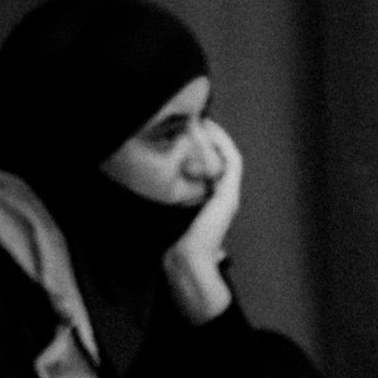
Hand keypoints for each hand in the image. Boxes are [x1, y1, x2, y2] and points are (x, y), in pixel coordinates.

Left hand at [163, 124, 242, 323]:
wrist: (186, 260)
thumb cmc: (173, 241)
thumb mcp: (168, 213)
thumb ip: (165, 200)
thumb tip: (145, 186)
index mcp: (212, 200)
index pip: (213, 164)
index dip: (203, 144)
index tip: (187, 128)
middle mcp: (224, 194)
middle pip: (222, 156)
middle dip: (210, 136)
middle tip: (195, 117)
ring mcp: (229, 194)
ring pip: (229, 155)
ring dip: (217, 135)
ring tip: (202, 120)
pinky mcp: (229, 194)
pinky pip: (232, 160)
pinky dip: (222, 143)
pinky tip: (208, 130)